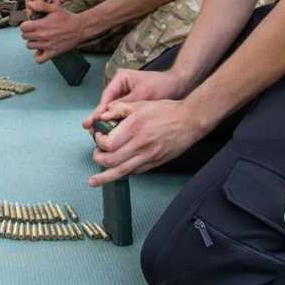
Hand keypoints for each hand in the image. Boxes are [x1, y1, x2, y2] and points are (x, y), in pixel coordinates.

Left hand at [19, 0, 83, 62]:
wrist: (80, 28)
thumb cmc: (67, 18)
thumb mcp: (54, 8)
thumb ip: (40, 6)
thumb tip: (29, 4)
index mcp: (41, 25)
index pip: (23, 28)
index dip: (25, 25)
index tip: (30, 24)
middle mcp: (42, 36)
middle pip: (25, 37)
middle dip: (28, 32)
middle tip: (34, 30)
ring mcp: (47, 45)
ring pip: (30, 46)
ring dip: (32, 42)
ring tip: (38, 38)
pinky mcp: (52, 53)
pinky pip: (39, 59)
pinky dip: (38, 55)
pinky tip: (41, 49)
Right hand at [83, 69, 185, 131]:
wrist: (179, 85)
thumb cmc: (163, 85)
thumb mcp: (143, 94)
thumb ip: (125, 104)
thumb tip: (107, 115)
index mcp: (120, 78)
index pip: (106, 97)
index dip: (99, 111)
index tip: (92, 122)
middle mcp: (120, 86)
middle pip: (106, 105)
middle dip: (100, 118)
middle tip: (91, 130)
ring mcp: (125, 95)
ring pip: (112, 111)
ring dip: (107, 122)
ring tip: (98, 134)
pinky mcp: (132, 103)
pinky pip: (121, 114)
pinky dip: (117, 123)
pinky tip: (113, 133)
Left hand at [88, 98, 205, 186]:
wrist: (189, 121)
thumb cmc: (166, 111)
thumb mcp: (140, 103)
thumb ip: (119, 109)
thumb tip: (102, 115)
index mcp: (134, 127)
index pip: (108, 144)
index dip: (99, 143)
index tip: (98, 138)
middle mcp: (140, 144)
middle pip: (111, 161)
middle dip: (99, 159)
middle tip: (96, 154)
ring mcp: (148, 156)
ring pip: (122, 172)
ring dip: (106, 177)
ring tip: (95, 181)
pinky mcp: (155, 163)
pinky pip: (135, 172)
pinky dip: (124, 172)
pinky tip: (118, 170)